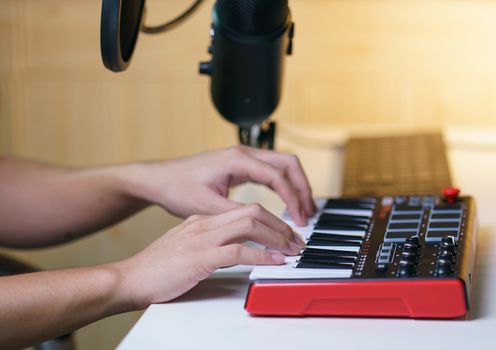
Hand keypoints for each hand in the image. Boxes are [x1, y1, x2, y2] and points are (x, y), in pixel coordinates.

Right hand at [113, 204, 304, 307]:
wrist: (130, 278)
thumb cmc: (155, 267)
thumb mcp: (184, 245)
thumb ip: (205, 239)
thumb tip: (229, 244)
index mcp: (202, 220)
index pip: (245, 210)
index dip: (270, 219)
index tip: (284, 233)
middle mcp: (205, 224)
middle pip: (253, 211)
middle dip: (279, 224)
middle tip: (296, 239)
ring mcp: (202, 239)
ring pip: (249, 225)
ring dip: (276, 236)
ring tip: (291, 249)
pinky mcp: (200, 258)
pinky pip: (238, 251)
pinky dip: (262, 255)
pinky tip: (275, 261)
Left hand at [120, 146, 315, 225]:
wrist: (160, 180)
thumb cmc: (177, 188)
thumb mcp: (207, 206)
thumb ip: (238, 215)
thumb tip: (264, 225)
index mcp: (237, 159)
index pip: (278, 176)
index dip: (293, 198)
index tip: (299, 220)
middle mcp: (244, 154)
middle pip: (288, 164)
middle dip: (303, 188)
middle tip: (308, 214)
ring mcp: (243, 158)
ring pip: (283, 166)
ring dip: (296, 186)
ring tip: (303, 211)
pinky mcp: (241, 166)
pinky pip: (272, 172)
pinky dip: (284, 186)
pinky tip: (287, 204)